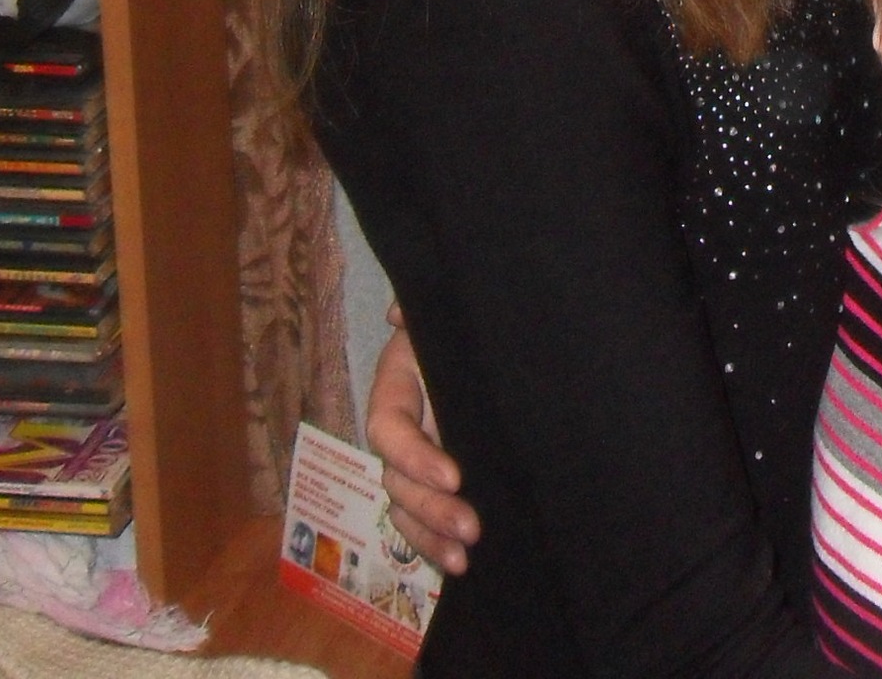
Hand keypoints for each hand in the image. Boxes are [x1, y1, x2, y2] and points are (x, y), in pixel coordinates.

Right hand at [369, 307, 479, 574]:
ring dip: (429, 536)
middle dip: (429, 508)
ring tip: (464, 557)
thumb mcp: (448, 319)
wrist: (492, 343)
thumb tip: (399, 315)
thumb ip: (423, 316)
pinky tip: (461, 566)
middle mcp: (400, 432)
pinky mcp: (439, 483)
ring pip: (405, 509)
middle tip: (471, 526)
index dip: (415, 456)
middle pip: (395, 480)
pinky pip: (423, 522)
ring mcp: (417, 462)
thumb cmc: (465, 330)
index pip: (388, 430)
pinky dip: (435, 546)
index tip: (455, 476)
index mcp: (395, 390)